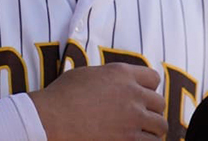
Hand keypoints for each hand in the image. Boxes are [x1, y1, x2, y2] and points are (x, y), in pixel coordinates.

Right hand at [29, 63, 166, 139]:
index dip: (148, 88)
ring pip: (159, 123)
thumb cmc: (60, 97)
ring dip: (152, 128)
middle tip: (140, 118)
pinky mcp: (128, 137)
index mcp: (122, 73)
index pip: (153, 78)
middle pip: (158, 102)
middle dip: (151, 110)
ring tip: (142, 132)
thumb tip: (114, 81)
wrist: (48, 119)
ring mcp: (132, 116)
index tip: (141, 97)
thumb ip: (108, 76)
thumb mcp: (87, 74)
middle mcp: (132, 93)